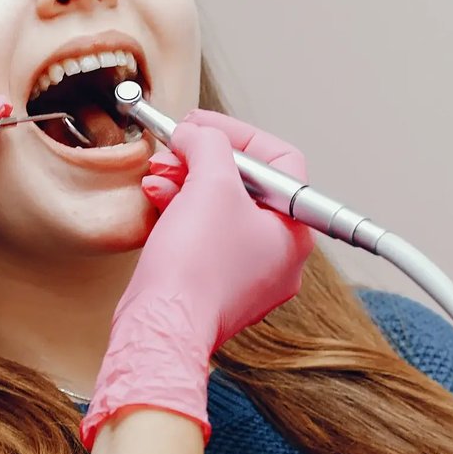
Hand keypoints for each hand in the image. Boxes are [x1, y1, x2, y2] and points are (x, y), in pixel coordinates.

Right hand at [81, 110, 313, 444]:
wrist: (162, 327)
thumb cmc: (195, 268)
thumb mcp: (209, 184)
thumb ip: (209, 144)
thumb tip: (197, 134)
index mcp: (294, 233)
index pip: (280, 162)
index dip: (238, 135)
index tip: (202, 126)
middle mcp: (278, 258)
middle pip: (246, 186)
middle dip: (205, 161)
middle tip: (176, 150)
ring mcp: (246, 277)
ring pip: (221, 212)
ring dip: (187, 184)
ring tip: (159, 176)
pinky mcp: (213, 289)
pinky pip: (203, 238)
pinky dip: (181, 214)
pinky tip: (158, 201)